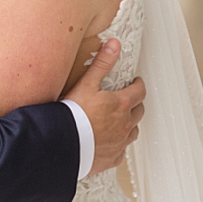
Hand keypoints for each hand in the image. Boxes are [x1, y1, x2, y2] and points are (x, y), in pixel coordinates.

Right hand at [65, 38, 144, 174]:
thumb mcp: (86, 83)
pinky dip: (118, 145)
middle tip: (129, 100)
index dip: (138, 85)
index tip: (136, 82)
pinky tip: (110, 143)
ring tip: (121, 121)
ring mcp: (120, 142)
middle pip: (139, 112)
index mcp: (121, 105)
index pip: (138, 92)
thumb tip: (115, 44)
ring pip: (133, 132)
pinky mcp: (111, 157)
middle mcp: (125, 124)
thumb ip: (102, 63)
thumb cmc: (74, 113)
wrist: (64, 143)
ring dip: (130, 125)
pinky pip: (120, 151)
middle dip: (136, 104)